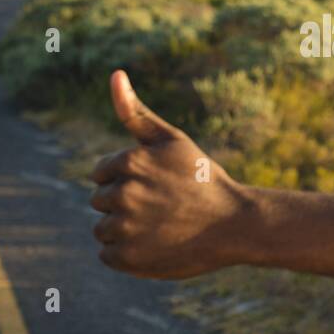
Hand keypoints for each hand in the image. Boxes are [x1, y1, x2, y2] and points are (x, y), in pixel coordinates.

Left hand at [90, 70, 252, 277]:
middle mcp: (123, 194)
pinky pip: (108, 255)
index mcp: (129, 162)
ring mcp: (125, 228)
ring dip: (123, 229)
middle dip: (124, 203)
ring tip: (159, 227)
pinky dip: (126, 253)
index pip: (100, 173)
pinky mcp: (127, 259)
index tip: (155, 185)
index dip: (127, 179)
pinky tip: (155, 246)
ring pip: (102, 229)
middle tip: (161, 207)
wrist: (234, 225)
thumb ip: (135, 112)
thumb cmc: (202, 178)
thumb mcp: (171, 140)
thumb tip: (114, 74)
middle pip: (99, 201)